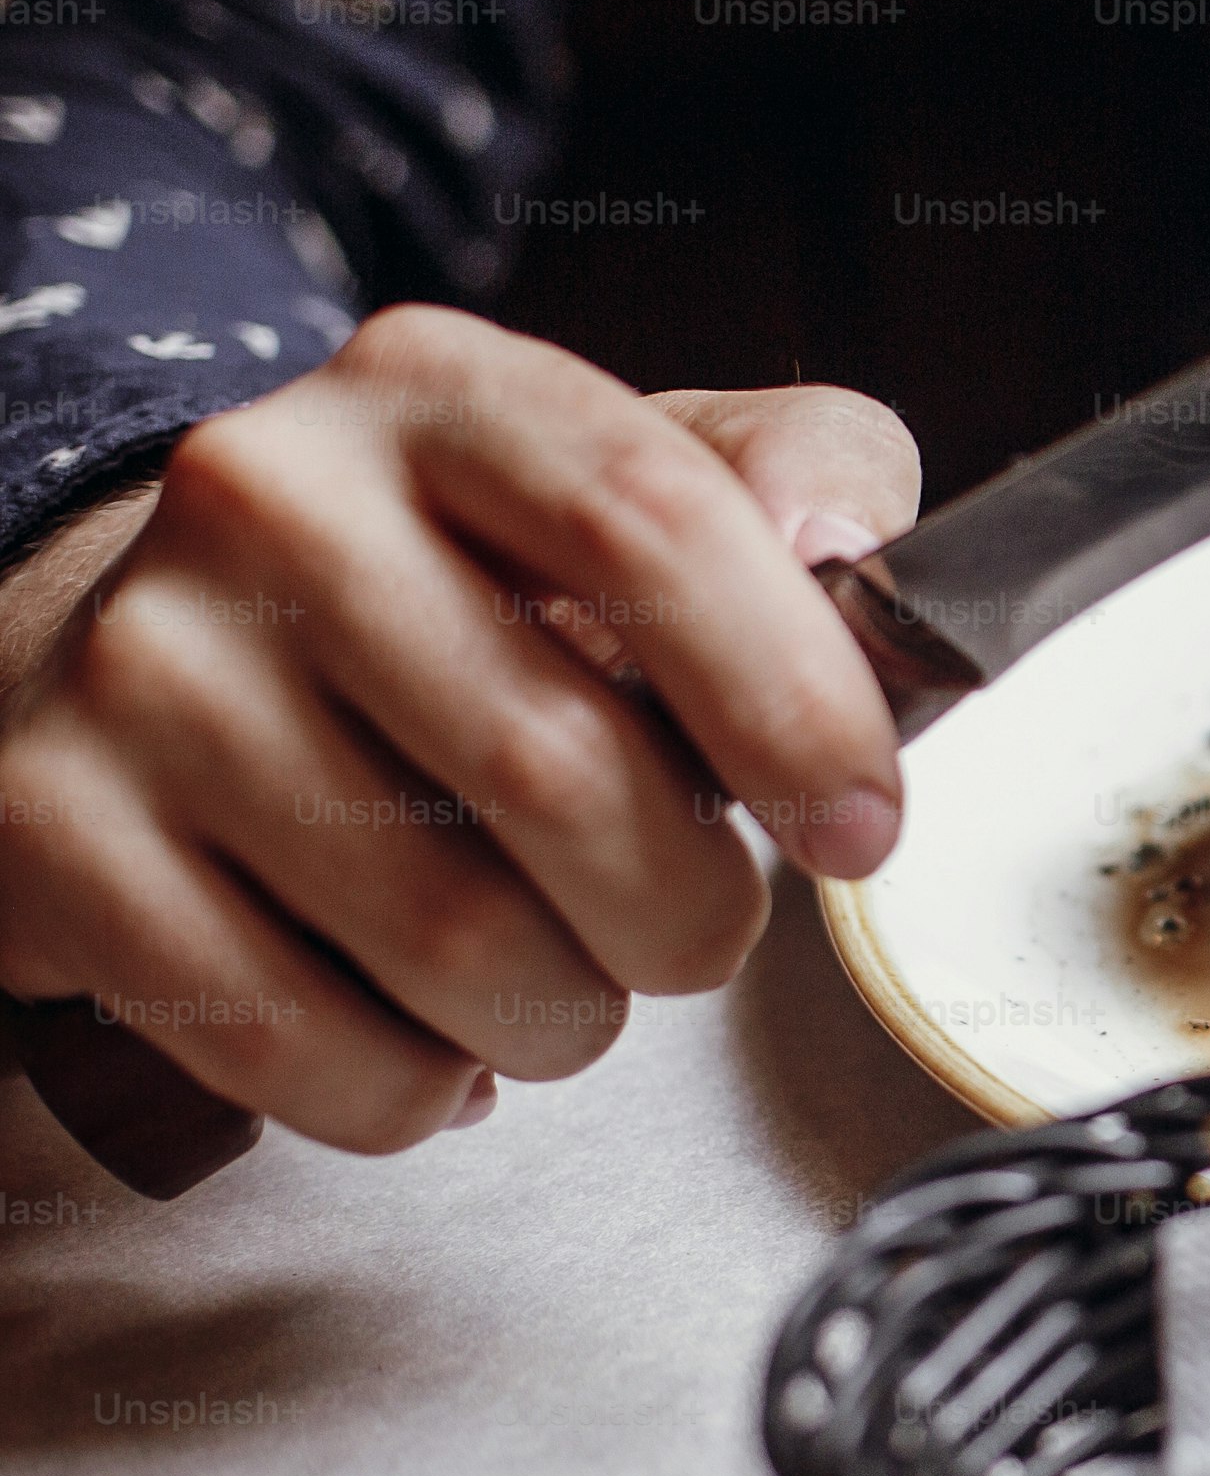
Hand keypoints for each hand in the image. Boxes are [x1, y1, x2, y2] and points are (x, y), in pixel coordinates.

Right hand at [0, 307, 920, 1152]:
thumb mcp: (636, 472)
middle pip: (562, 767)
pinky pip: (306, 1046)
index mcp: (438, 392)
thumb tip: (851, 541)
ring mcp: (146, 671)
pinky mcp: (55, 836)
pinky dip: (418, 1084)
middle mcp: (268, 503)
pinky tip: (435, 1035)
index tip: (863, 825)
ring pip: (452, 939)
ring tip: (567, 975)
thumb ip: (799, 472)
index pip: (654, 523)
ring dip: (568, 1012)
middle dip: (690, 909)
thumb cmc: (455, 583)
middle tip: (696, 924)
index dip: (796, 701)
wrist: (161, 638)